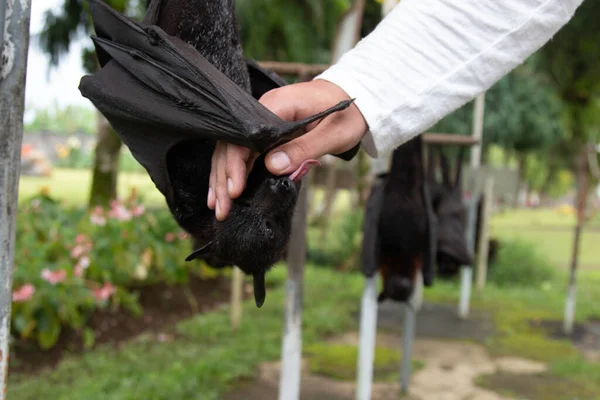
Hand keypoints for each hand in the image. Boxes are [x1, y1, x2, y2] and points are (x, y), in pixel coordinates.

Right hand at [208, 79, 367, 220]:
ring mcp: (259, 120)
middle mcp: (261, 110)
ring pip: (231, 150)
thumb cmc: (346, 115)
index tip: (235, 191)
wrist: (351, 98)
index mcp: (277, 106)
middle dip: (224, 178)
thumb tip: (273, 166)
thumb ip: (304, 148)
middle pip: (232, 145)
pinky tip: (222, 191)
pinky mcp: (262, 130)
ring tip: (217, 207)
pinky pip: (241, 151)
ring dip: (222, 179)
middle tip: (222, 209)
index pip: (245, 137)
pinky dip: (231, 172)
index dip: (236, 165)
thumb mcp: (333, 134)